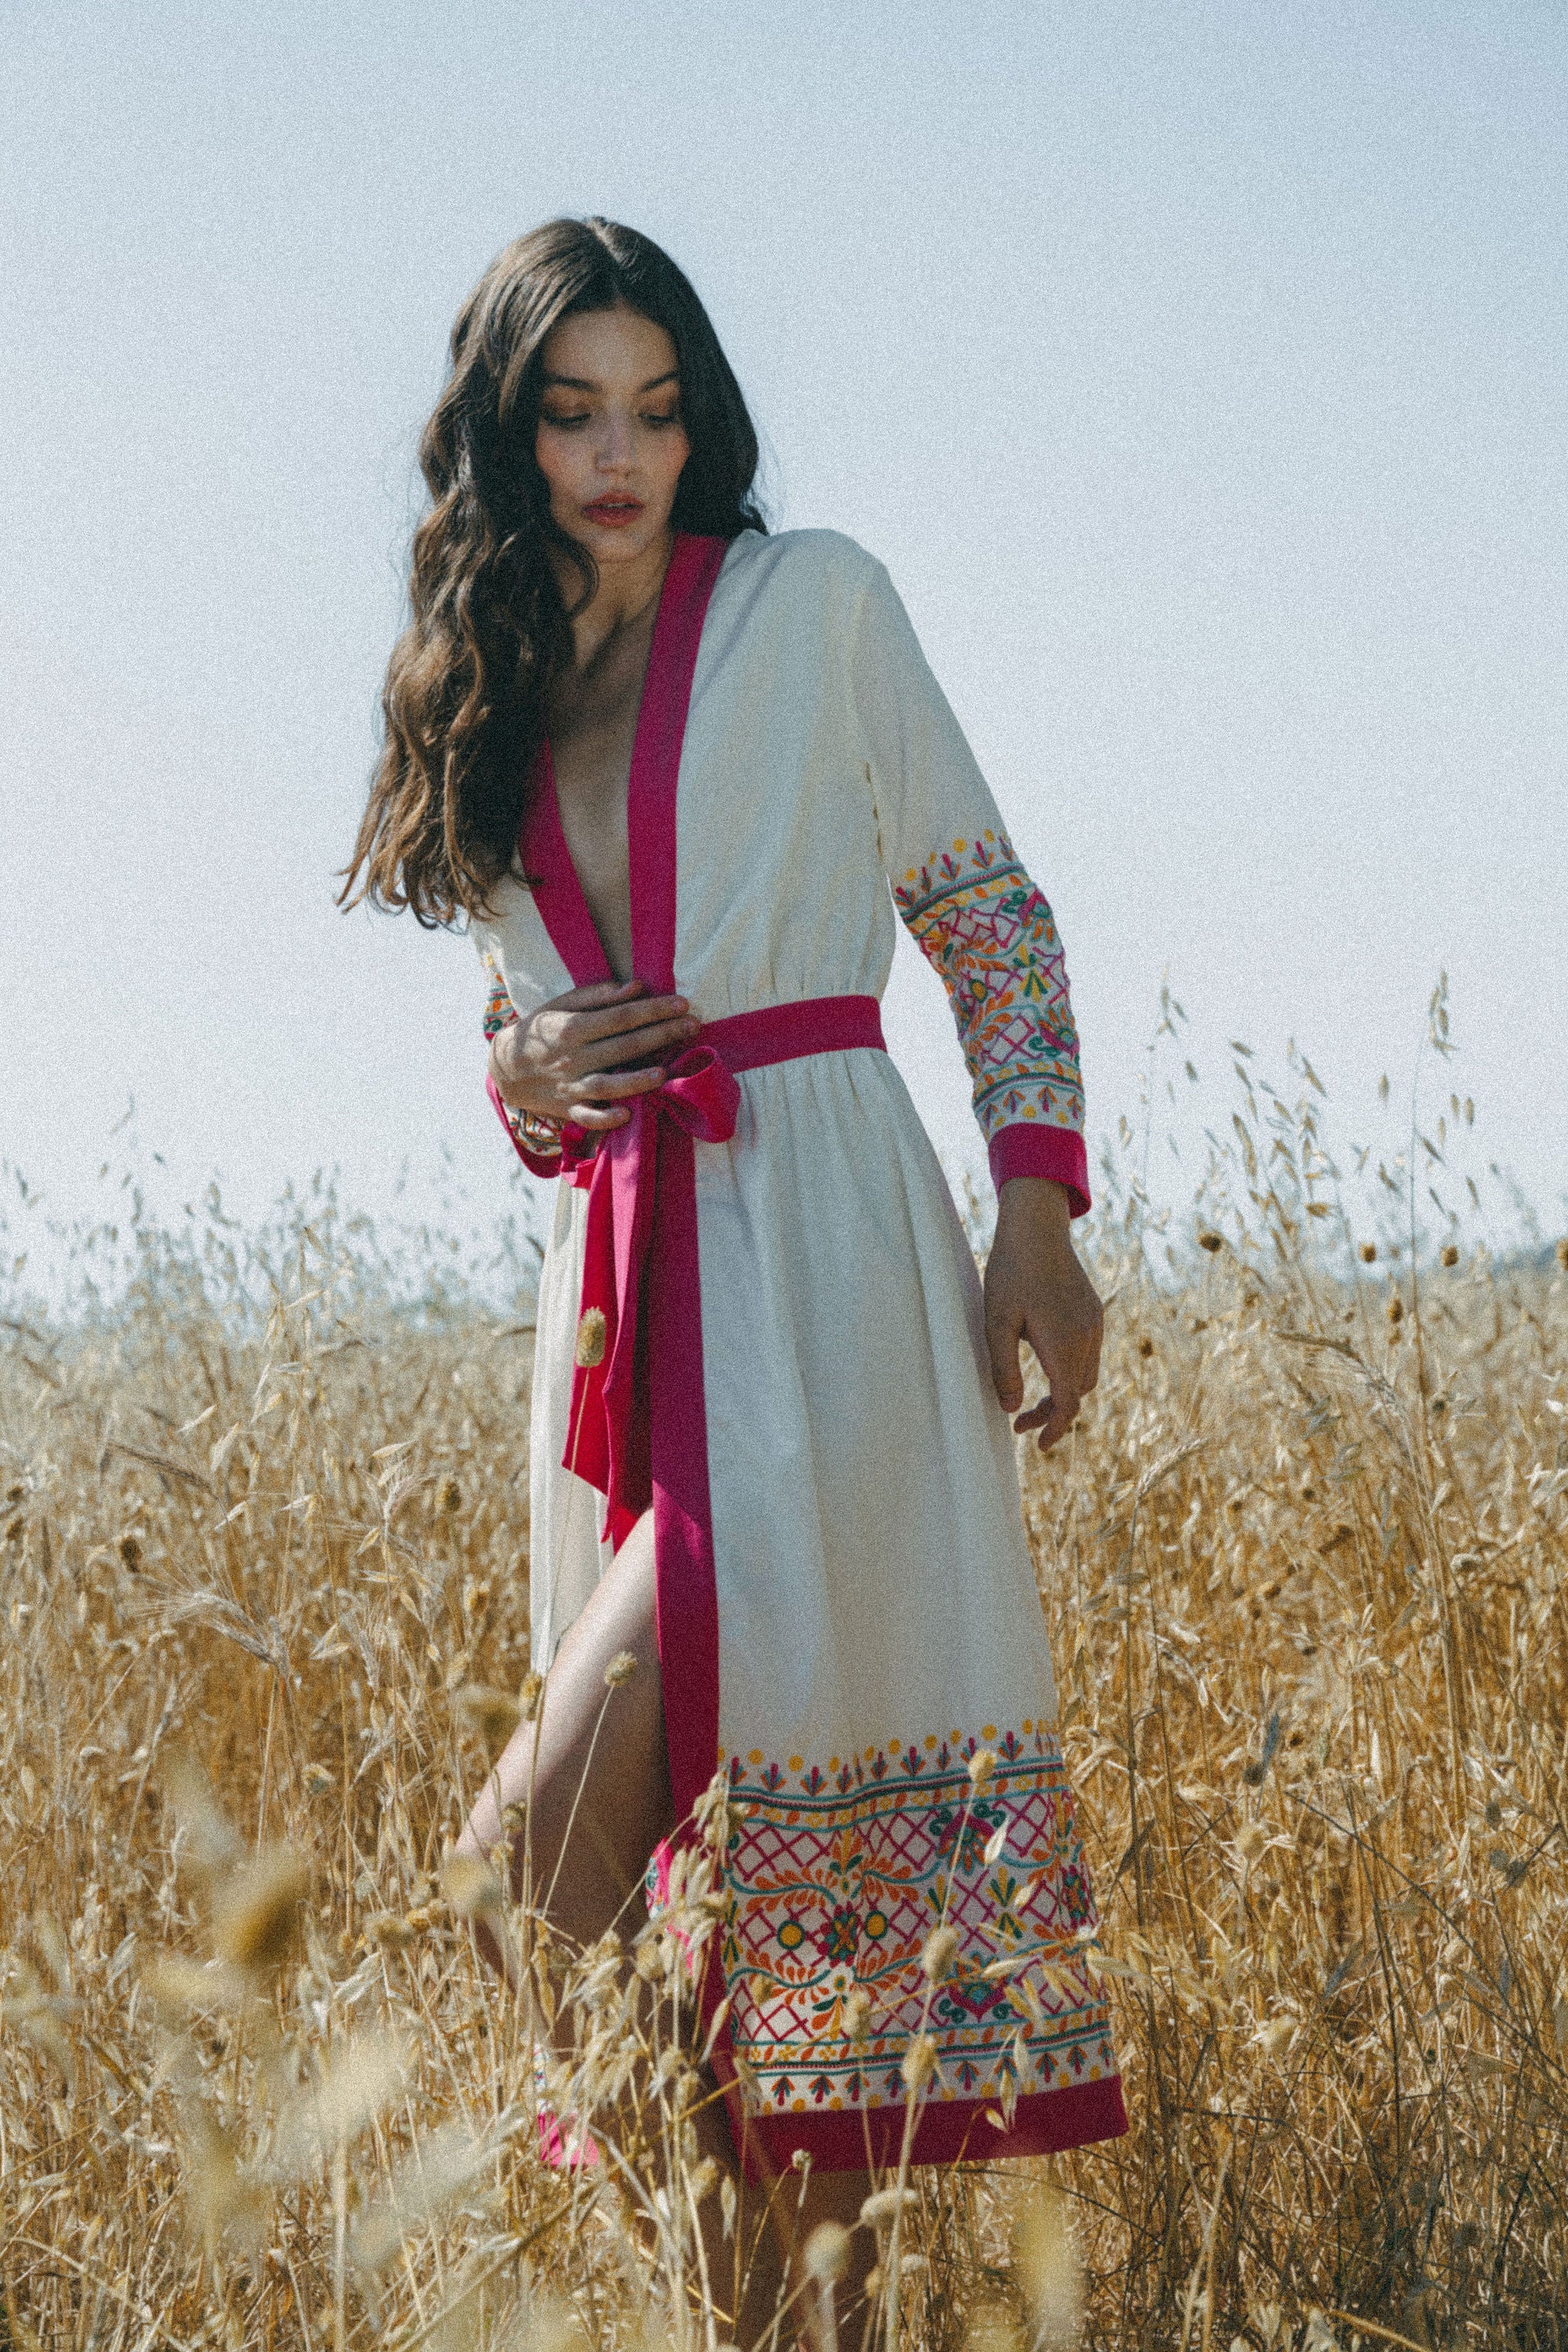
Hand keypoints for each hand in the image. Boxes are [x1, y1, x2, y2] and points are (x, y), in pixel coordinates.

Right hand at [488, 979, 699, 1131]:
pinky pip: (586, 1116)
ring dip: (635, 1080)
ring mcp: (570, 1085)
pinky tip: (626, 1114)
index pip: (620, 1017)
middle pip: (622, 1046)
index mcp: (572, 1027)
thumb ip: (598, 996)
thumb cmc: (542, 1030)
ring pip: (606, 1084)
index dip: (652, 1010)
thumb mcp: (561, 1005)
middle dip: (660, 1035)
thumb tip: (635, 988)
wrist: (505, 1067)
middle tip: (693, 1027)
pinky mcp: (567, 1109)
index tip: (682, 1003)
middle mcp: (573, 1057)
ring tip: (663, 1074)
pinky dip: (604, 1118)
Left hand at [983, 1178, 1102, 1451]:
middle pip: (1078, 1393)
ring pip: (1087, 1375)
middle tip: (1021, 1423)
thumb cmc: (1010, 1273)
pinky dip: (1071, 1371)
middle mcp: (1087, 1337)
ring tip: (1033, 1399)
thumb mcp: (996, 1322)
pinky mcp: (1093, 1310)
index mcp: (1064, 1344)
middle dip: (1054, 1415)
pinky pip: (1089, 1352)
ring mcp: (1094, 1322)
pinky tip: (1046, 1363)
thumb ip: (1003, 1369)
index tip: (1037, 1445)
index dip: (1053, 1429)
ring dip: (1064, 1393)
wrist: (1036, 1227)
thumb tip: (1010, 1409)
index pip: (1067, 1404)